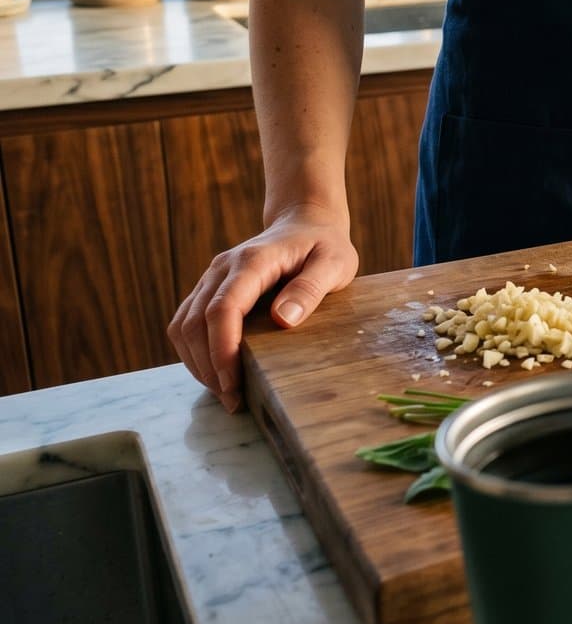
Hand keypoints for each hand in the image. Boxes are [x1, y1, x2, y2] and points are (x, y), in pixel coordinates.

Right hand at [168, 203, 358, 411]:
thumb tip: (284, 319)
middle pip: (196, 322)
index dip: (222, 349)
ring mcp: (211, 279)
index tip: (233, 382)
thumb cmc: (324, 245)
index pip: (223, 309)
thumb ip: (311, 288)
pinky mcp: (208, 290)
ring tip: (225, 393)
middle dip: (208, 366)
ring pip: (184, 326)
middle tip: (233, 400)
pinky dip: (195, 352)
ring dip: (197, 363)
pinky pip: (187, 324)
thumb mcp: (334, 263)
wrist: (305, 223)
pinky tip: (216, 374)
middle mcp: (221, 269)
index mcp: (252, 262)